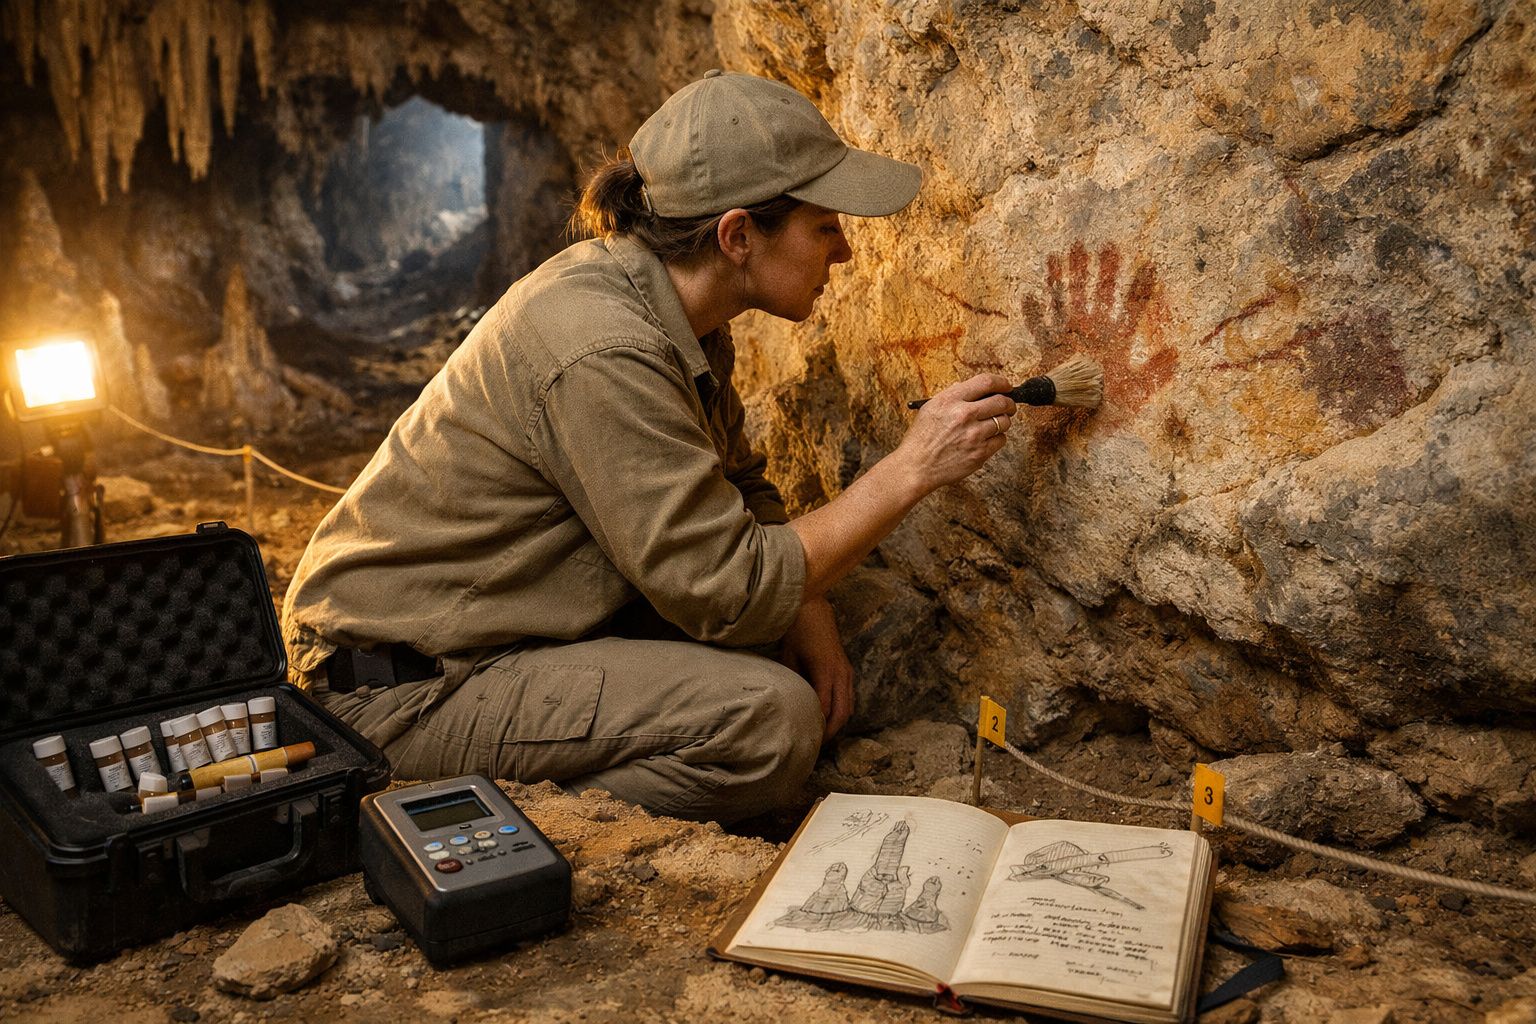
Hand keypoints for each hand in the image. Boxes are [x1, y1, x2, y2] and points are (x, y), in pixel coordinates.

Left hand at [778, 597, 854, 740]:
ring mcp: (847, 671)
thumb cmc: (797, 630)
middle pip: (842, 713)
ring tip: (823, 734)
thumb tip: (789, 704)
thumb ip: (793, 682)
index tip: (807, 739)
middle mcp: (841, 674)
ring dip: (839, 722)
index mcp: (826, 671)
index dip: (818, 727)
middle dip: (831, 732)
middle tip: (816, 744)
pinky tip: (829, 717)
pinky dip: (842, 710)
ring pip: (849, 706)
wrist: (813, 607)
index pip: (825, 709)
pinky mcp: (847, 669)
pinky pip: (849, 696)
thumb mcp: (789, 657)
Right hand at [893, 373, 1016, 493]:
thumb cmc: (921, 439)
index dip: (1001, 382)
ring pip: (1004, 422)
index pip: (986, 382)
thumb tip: (968, 387)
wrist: (916, 467)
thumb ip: (951, 396)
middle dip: (1009, 403)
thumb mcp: (930, 409)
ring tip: (992, 425)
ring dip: (1002, 422)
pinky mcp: (980, 453)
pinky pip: (1001, 440)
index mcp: (951, 400)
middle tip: (1008, 406)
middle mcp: (964, 415)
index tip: (1006, 386)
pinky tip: (985, 440)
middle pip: (1001, 402)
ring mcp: (974, 435)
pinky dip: (996, 439)